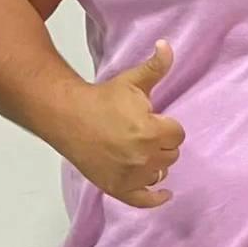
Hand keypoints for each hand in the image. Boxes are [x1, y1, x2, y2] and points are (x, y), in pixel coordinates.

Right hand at [58, 40, 184, 207]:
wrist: (69, 117)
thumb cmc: (103, 98)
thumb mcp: (133, 80)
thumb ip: (156, 66)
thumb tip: (167, 45)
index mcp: (151, 131)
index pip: (178, 134)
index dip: (168, 125)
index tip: (154, 119)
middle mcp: (143, 158)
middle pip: (171, 154)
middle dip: (162, 143)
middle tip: (145, 133)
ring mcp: (130, 176)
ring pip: (159, 173)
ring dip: (156, 164)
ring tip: (144, 152)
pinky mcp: (117, 188)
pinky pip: (142, 201)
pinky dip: (155, 199)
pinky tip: (165, 195)